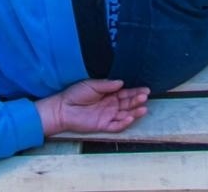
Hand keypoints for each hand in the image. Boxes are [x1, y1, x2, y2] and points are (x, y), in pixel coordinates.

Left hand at [34, 79, 149, 137]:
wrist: (62, 108)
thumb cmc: (75, 94)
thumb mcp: (92, 85)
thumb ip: (107, 85)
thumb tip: (122, 82)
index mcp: (109, 94)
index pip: (125, 93)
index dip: (135, 91)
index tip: (145, 89)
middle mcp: (111, 105)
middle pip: (127, 103)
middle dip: (137, 100)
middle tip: (145, 97)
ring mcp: (108, 116)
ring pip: (125, 115)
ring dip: (134, 112)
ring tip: (143, 108)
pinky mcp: (103, 125)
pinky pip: (116, 126)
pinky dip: (124, 123)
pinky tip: (131, 117)